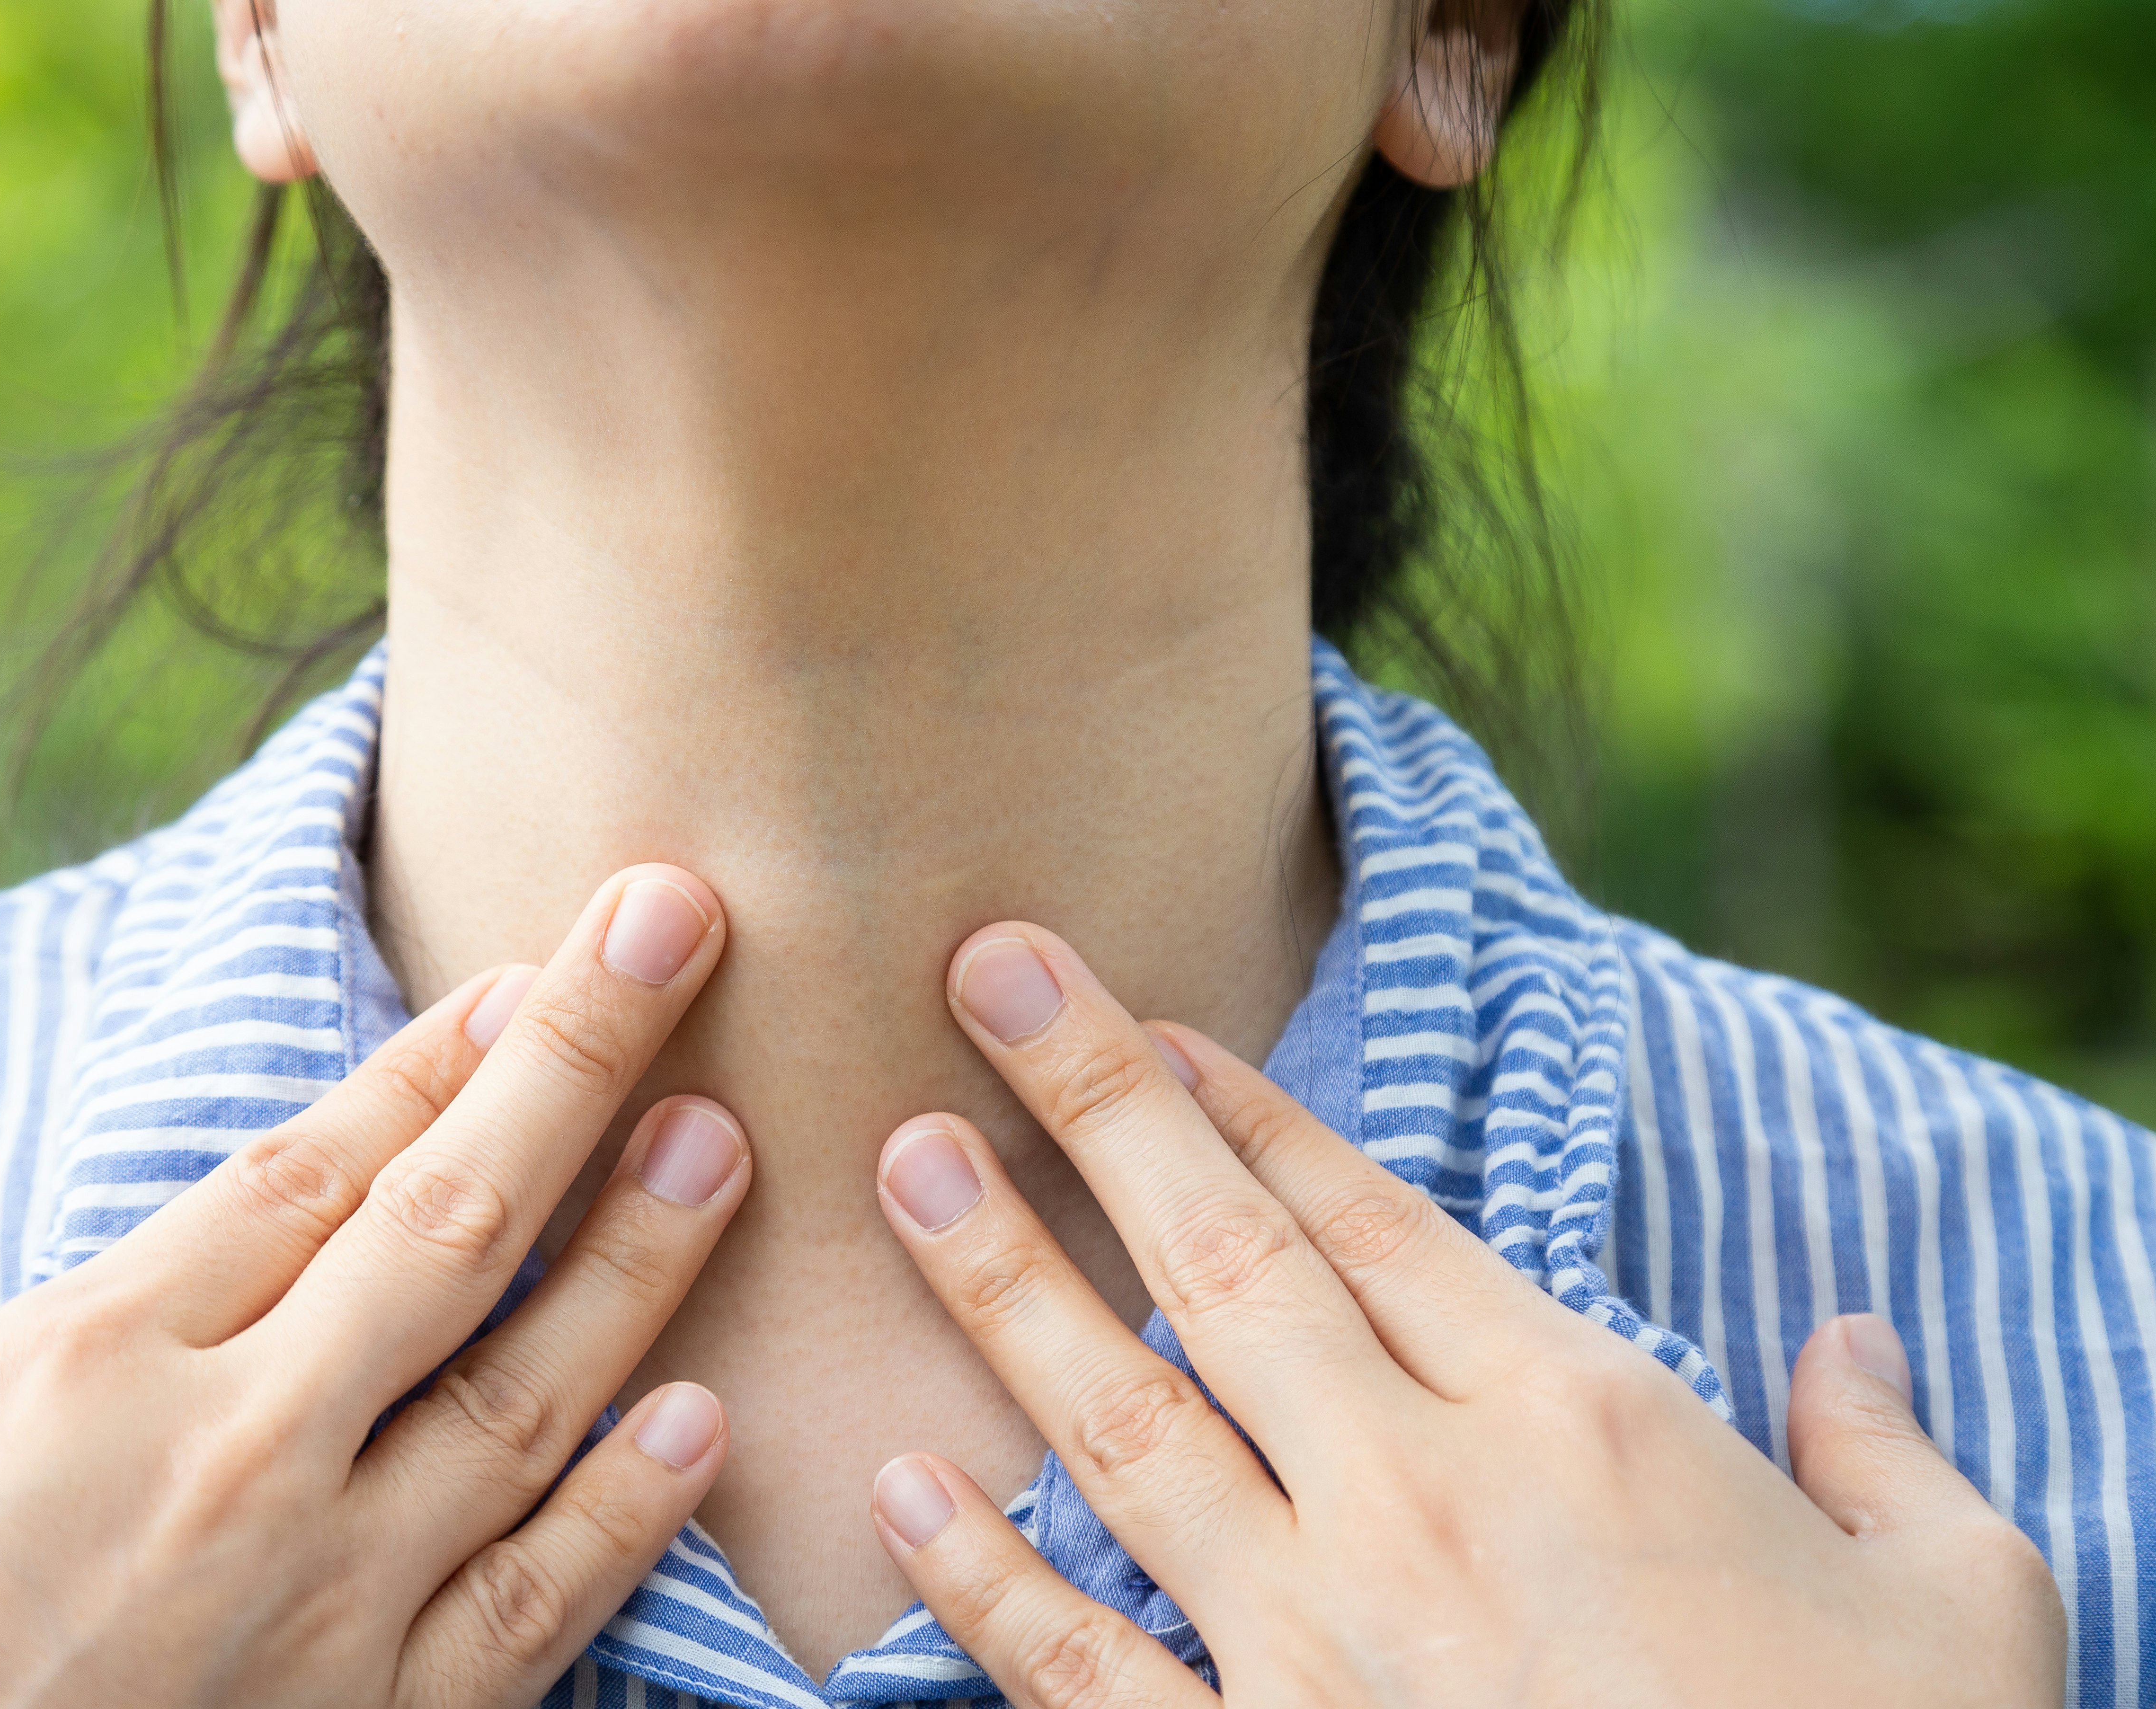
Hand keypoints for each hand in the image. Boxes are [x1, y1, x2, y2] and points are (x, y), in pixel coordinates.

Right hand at [0, 867, 750, 1708]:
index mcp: (76, 1370)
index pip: (305, 1168)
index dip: (430, 1060)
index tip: (519, 976)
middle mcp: (228, 1457)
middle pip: (446, 1222)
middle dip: (574, 1062)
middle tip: (678, 930)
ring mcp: (321, 1598)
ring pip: (526, 1391)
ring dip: (640, 1257)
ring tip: (722, 1141)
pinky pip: (538, 1603)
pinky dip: (630, 1510)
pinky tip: (703, 1422)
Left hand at [865, 923, 2065, 1706]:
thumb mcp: (1963, 1605)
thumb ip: (1892, 1454)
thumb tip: (1857, 1347)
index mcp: (1578, 1423)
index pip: (1371, 1219)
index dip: (1250, 1108)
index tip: (1151, 1028)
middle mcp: (1422, 1504)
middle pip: (1224, 1262)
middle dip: (1091, 1107)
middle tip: (980, 977)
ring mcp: (1322, 1645)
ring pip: (1126, 1424)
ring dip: (1002, 1285)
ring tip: (906, 1165)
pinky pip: (1086, 1668)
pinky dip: (984, 1581)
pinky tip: (898, 1486)